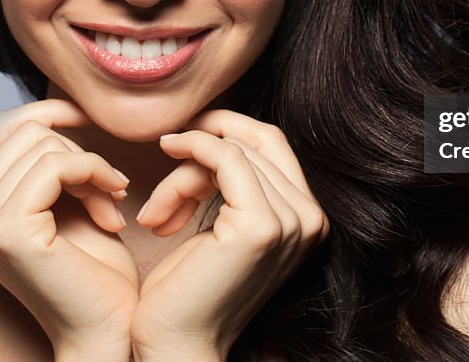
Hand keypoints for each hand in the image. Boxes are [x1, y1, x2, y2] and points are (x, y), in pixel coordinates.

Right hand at [0, 99, 137, 359]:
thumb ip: (45, 162)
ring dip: (91, 167)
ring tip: (111, 202)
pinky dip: (94, 174)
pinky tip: (113, 207)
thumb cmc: (93, 270)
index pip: (0, 126)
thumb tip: (48, 110)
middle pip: (23, 130)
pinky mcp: (7, 228)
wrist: (104, 327)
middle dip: (77, 148)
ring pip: (43, 145)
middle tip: (109, 186)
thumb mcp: (64, 201)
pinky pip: (56, 165)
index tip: (88, 119)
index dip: (48, 111)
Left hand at [129, 110, 330, 359]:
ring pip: (233, 151)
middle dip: (203, 147)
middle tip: (164, 157)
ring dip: (184, 169)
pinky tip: (164, 160)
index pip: (272, 145)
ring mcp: (291, 221)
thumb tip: (217, 133)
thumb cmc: (189, 289)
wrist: (176, 345)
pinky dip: (192, 150)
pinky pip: (225, 158)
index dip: (227, 128)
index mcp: (308, 218)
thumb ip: (236, 184)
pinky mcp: (261, 226)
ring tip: (157, 210)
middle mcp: (311, 218)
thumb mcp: (222, 224)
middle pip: (254, 143)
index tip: (184, 136)